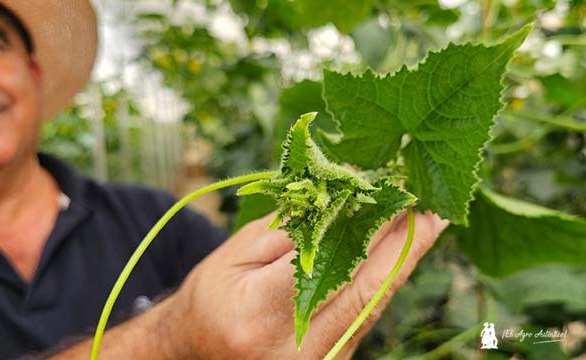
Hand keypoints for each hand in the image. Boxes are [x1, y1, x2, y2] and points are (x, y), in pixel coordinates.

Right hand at [163, 211, 448, 359]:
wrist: (198, 350)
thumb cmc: (212, 296)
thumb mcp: (237, 253)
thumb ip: (291, 227)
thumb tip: (342, 196)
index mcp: (259, 313)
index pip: (330, 265)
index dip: (372, 232)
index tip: (400, 200)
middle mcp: (295, 349)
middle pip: (364, 292)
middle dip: (403, 249)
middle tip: (433, 214)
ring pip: (370, 308)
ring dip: (399, 264)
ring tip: (423, 227)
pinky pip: (362, 319)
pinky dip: (381, 284)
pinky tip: (395, 257)